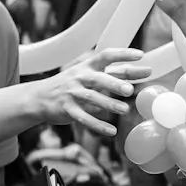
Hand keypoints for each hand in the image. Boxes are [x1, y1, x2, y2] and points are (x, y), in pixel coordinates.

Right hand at [35, 48, 151, 135]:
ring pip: (91, 98)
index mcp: (88, 66)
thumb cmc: (73, 84)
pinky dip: (97, 125)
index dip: (123, 54)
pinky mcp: (66, 109)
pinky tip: (111, 131)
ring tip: (125, 110)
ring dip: (108, 104)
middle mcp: (80, 77)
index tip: (141, 55)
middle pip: (98, 78)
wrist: (39, 97)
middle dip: (114, 83)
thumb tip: (146, 71)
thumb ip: (116, 74)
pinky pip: (83, 118)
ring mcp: (72, 93)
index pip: (106, 55)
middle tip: (130, 90)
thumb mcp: (90, 75)